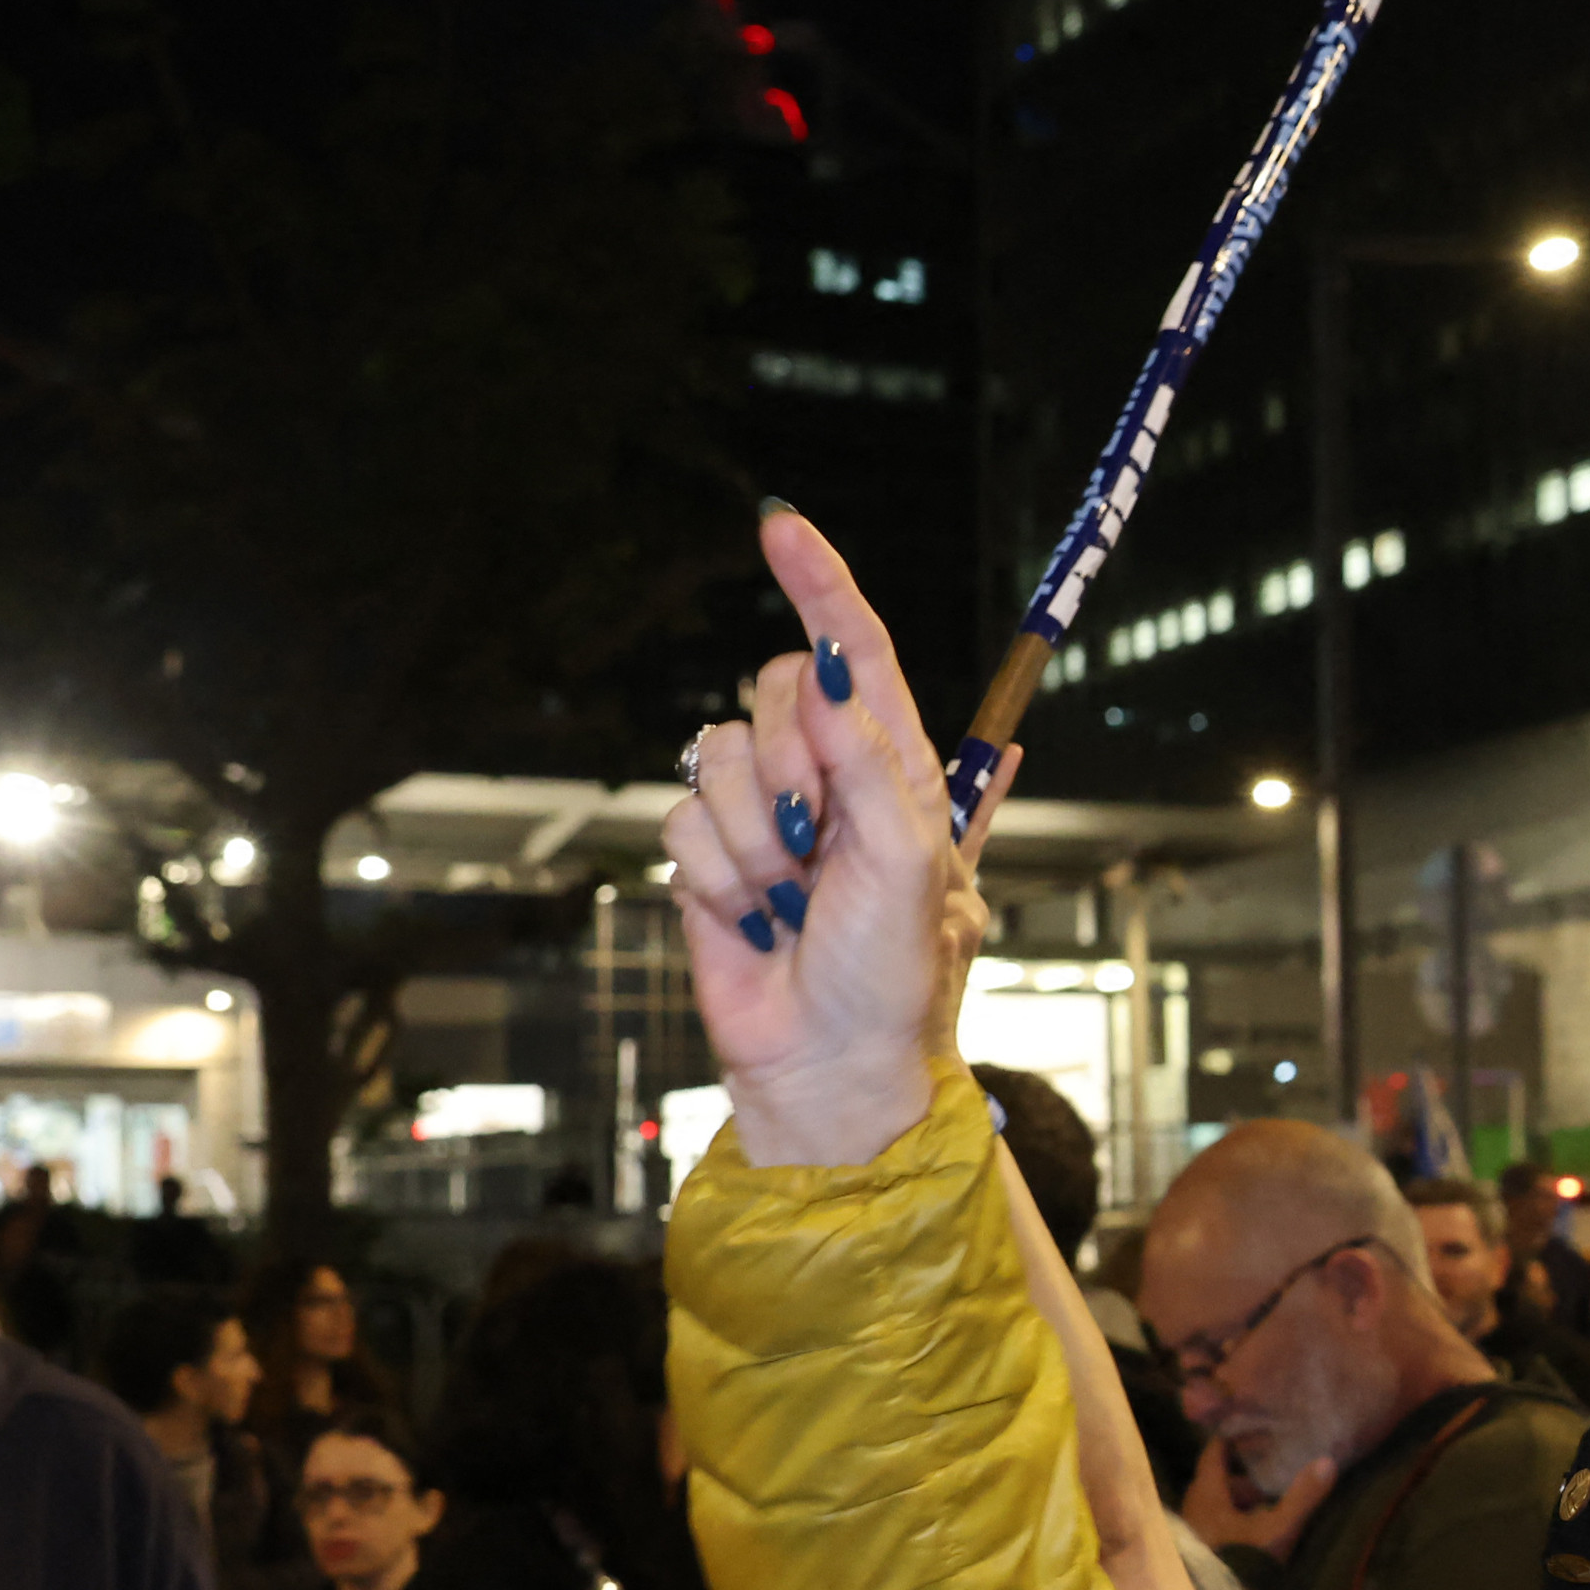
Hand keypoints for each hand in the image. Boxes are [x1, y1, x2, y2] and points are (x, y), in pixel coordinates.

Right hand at [663, 507, 965, 1169]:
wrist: (830, 1063)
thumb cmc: (892, 975)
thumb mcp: (909, 863)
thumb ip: (870, 761)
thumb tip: (824, 671)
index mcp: (897, 769)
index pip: (854, 652)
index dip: (819, 587)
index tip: (778, 526)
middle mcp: (829, 779)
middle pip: (770, 692)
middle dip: (789, 767)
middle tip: (820, 846)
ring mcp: (765, 817)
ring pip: (716, 760)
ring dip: (754, 841)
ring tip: (792, 902)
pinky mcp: (710, 859)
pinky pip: (680, 824)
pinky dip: (717, 878)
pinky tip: (753, 921)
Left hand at [1182, 1434, 1338, 1557]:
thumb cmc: (1241, 1564)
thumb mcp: (1278, 1529)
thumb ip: (1303, 1497)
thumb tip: (1328, 1461)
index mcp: (1206, 1494)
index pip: (1213, 1454)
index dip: (1231, 1440)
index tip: (1250, 1432)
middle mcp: (1192, 1509)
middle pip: (1216, 1482)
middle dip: (1242, 1478)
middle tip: (1269, 1477)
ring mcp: (1191, 1533)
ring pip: (1215, 1507)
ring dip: (1238, 1504)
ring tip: (1266, 1509)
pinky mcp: (1195, 1555)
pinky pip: (1213, 1528)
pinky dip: (1231, 1524)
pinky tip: (1252, 1536)